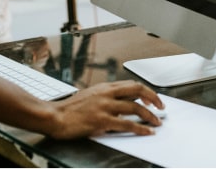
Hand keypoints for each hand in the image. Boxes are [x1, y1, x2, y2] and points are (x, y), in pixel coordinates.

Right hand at [46, 81, 163, 138]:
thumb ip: (105, 97)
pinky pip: (127, 124)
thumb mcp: (90, 96)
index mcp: (104, 87)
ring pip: (135, 108)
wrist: (55, 116)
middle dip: (153, 98)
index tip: (152, 99)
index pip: (131, 85)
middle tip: (161, 107)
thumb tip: (121, 103)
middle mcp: (106, 94)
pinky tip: (146, 132)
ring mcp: (105, 107)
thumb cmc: (69, 109)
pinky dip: (140, 128)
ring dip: (149, 115)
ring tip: (156, 122)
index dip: (145, 91)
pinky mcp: (102, 121)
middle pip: (137, 90)